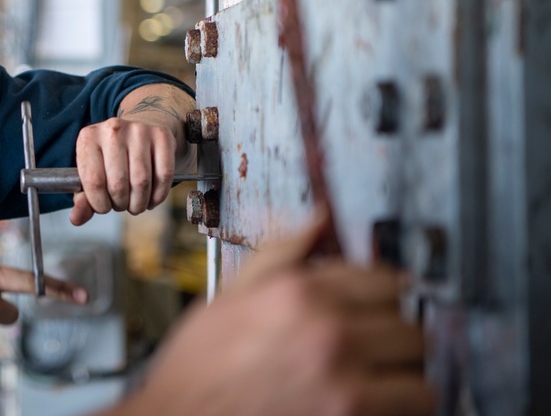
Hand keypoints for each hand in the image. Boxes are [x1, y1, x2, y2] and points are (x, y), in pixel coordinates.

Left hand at [70, 84, 195, 225]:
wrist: (138, 130)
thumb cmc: (110, 158)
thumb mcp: (92, 174)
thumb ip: (83, 199)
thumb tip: (77, 219)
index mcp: (89, 138)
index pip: (94, 181)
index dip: (99, 204)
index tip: (104, 207)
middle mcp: (113, 129)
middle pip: (118, 184)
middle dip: (120, 204)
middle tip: (121, 205)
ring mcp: (139, 130)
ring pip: (141, 182)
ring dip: (139, 203)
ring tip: (135, 204)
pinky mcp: (162, 135)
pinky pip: (163, 175)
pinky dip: (158, 195)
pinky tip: (151, 198)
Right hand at [112, 214, 434, 415]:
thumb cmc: (198, 369)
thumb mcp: (228, 296)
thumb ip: (281, 254)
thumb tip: (319, 220)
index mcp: (297, 293)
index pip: (381, 276)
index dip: (380, 290)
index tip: (378, 301)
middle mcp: (328, 331)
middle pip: (407, 320)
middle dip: (393, 330)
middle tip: (374, 342)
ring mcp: (345, 379)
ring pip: (419, 365)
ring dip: (404, 368)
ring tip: (378, 374)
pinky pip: (415, 403)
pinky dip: (402, 402)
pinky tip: (376, 399)